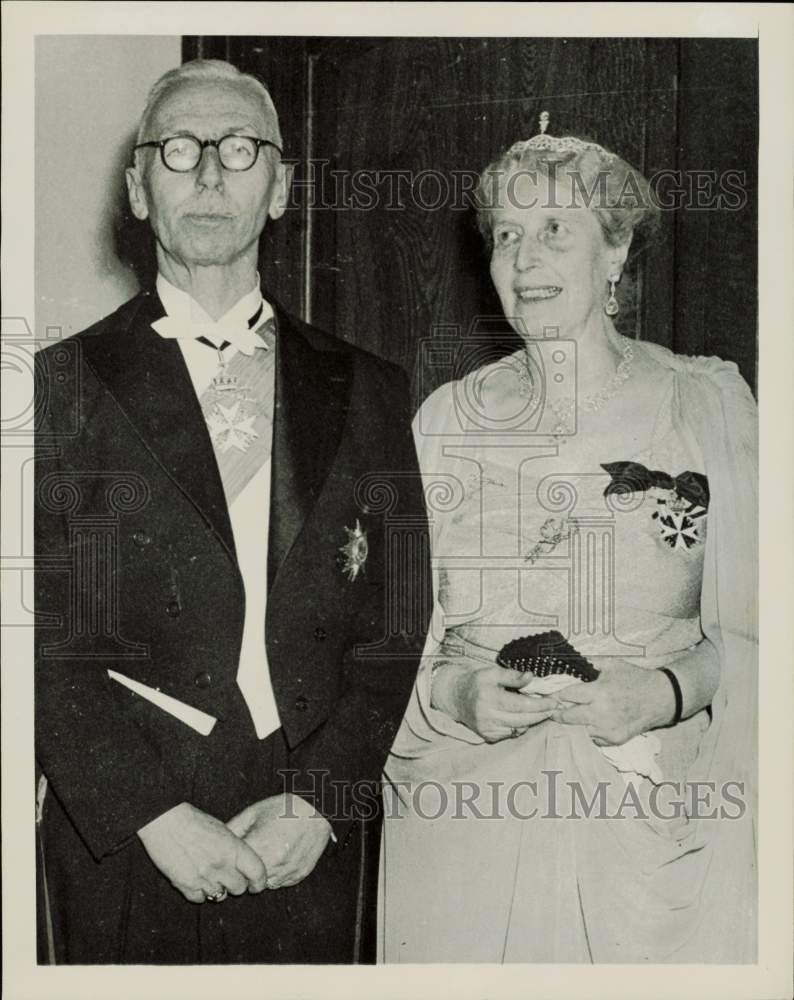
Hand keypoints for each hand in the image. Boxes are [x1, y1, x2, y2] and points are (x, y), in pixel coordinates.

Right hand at [137, 802, 267, 902]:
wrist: (165, 821)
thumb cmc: (194, 820)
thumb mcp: (222, 829)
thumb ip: (234, 848)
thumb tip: (243, 863)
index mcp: (233, 848)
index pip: (257, 872)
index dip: (259, 881)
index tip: (257, 884)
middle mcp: (221, 864)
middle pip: (239, 888)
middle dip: (237, 884)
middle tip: (230, 878)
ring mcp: (203, 877)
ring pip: (220, 896)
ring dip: (218, 889)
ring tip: (211, 877)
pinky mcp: (185, 885)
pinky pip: (200, 899)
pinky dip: (200, 893)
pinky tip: (197, 880)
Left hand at [226, 794, 330, 889]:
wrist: (318, 809)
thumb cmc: (283, 807)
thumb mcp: (254, 812)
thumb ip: (233, 830)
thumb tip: (218, 844)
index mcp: (258, 846)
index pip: (234, 869)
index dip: (230, 864)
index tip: (231, 858)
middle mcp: (273, 863)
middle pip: (247, 880)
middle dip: (244, 871)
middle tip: (249, 856)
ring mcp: (287, 871)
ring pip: (264, 885)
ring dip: (260, 876)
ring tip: (266, 854)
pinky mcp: (298, 875)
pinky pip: (280, 883)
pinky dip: (276, 874)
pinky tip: (278, 857)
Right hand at [431, 659, 557, 742]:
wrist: (455, 697)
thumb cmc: (475, 681)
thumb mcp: (492, 672)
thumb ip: (512, 676)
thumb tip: (531, 677)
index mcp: (488, 697)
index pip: (522, 705)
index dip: (540, 704)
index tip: (554, 701)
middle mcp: (487, 716)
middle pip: (523, 719)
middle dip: (542, 714)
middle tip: (554, 707)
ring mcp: (487, 729)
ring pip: (519, 728)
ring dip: (534, 720)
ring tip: (543, 711)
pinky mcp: (488, 736)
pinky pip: (511, 734)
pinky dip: (521, 726)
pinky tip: (526, 717)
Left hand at [550, 659, 674, 745]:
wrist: (661, 698)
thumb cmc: (635, 678)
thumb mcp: (612, 664)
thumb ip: (589, 663)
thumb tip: (567, 661)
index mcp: (600, 692)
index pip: (567, 696)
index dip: (555, 696)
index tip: (546, 696)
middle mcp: (602, 713)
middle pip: (568, 717)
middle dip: (557, 712)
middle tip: (551, 709)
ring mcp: (608, 729)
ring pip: (578, 730)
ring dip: (571, 723)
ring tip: (567, 715)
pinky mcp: (614, 740)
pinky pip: (592, 737)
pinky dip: (587, 730)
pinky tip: (587, 722)